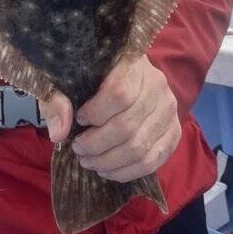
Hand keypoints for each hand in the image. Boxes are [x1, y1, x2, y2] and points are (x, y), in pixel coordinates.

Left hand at [40, 56, 180, 182]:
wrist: (124, 74)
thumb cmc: (91, 74)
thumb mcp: (67, 79)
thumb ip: (58, 100)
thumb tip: (60, 132)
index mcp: (132, 62)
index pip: (120, 93)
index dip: (96, 113)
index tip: (80, 119)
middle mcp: (157, 84)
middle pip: (128, 125)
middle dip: (97, 145)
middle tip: (78, 148)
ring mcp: (169, 109)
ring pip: (140, 147)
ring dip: (109, 162)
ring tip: (88, 161)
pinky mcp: (174, 131)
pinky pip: (153, 161)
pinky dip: (127, 172)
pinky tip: (107, 170)